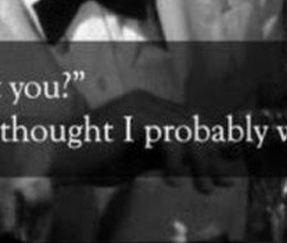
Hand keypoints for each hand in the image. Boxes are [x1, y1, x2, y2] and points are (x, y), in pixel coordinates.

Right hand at [51, 89, 238, 192]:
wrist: (60, 156)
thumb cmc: (94, 161)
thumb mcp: (139, 162)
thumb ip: (168, 160)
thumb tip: (204, 170)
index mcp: (148, 106)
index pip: (192, 119)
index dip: (213, 145)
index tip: (226, 174)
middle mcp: (147, 99)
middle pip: (195, 122)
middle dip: (211, 155)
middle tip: (217, 185)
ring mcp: (139, 104)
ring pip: (187, 128)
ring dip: (199, 161)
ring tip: (202, 188)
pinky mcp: (131, 115)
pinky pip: (168, 135)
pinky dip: (175, 160)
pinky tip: (171, 181)